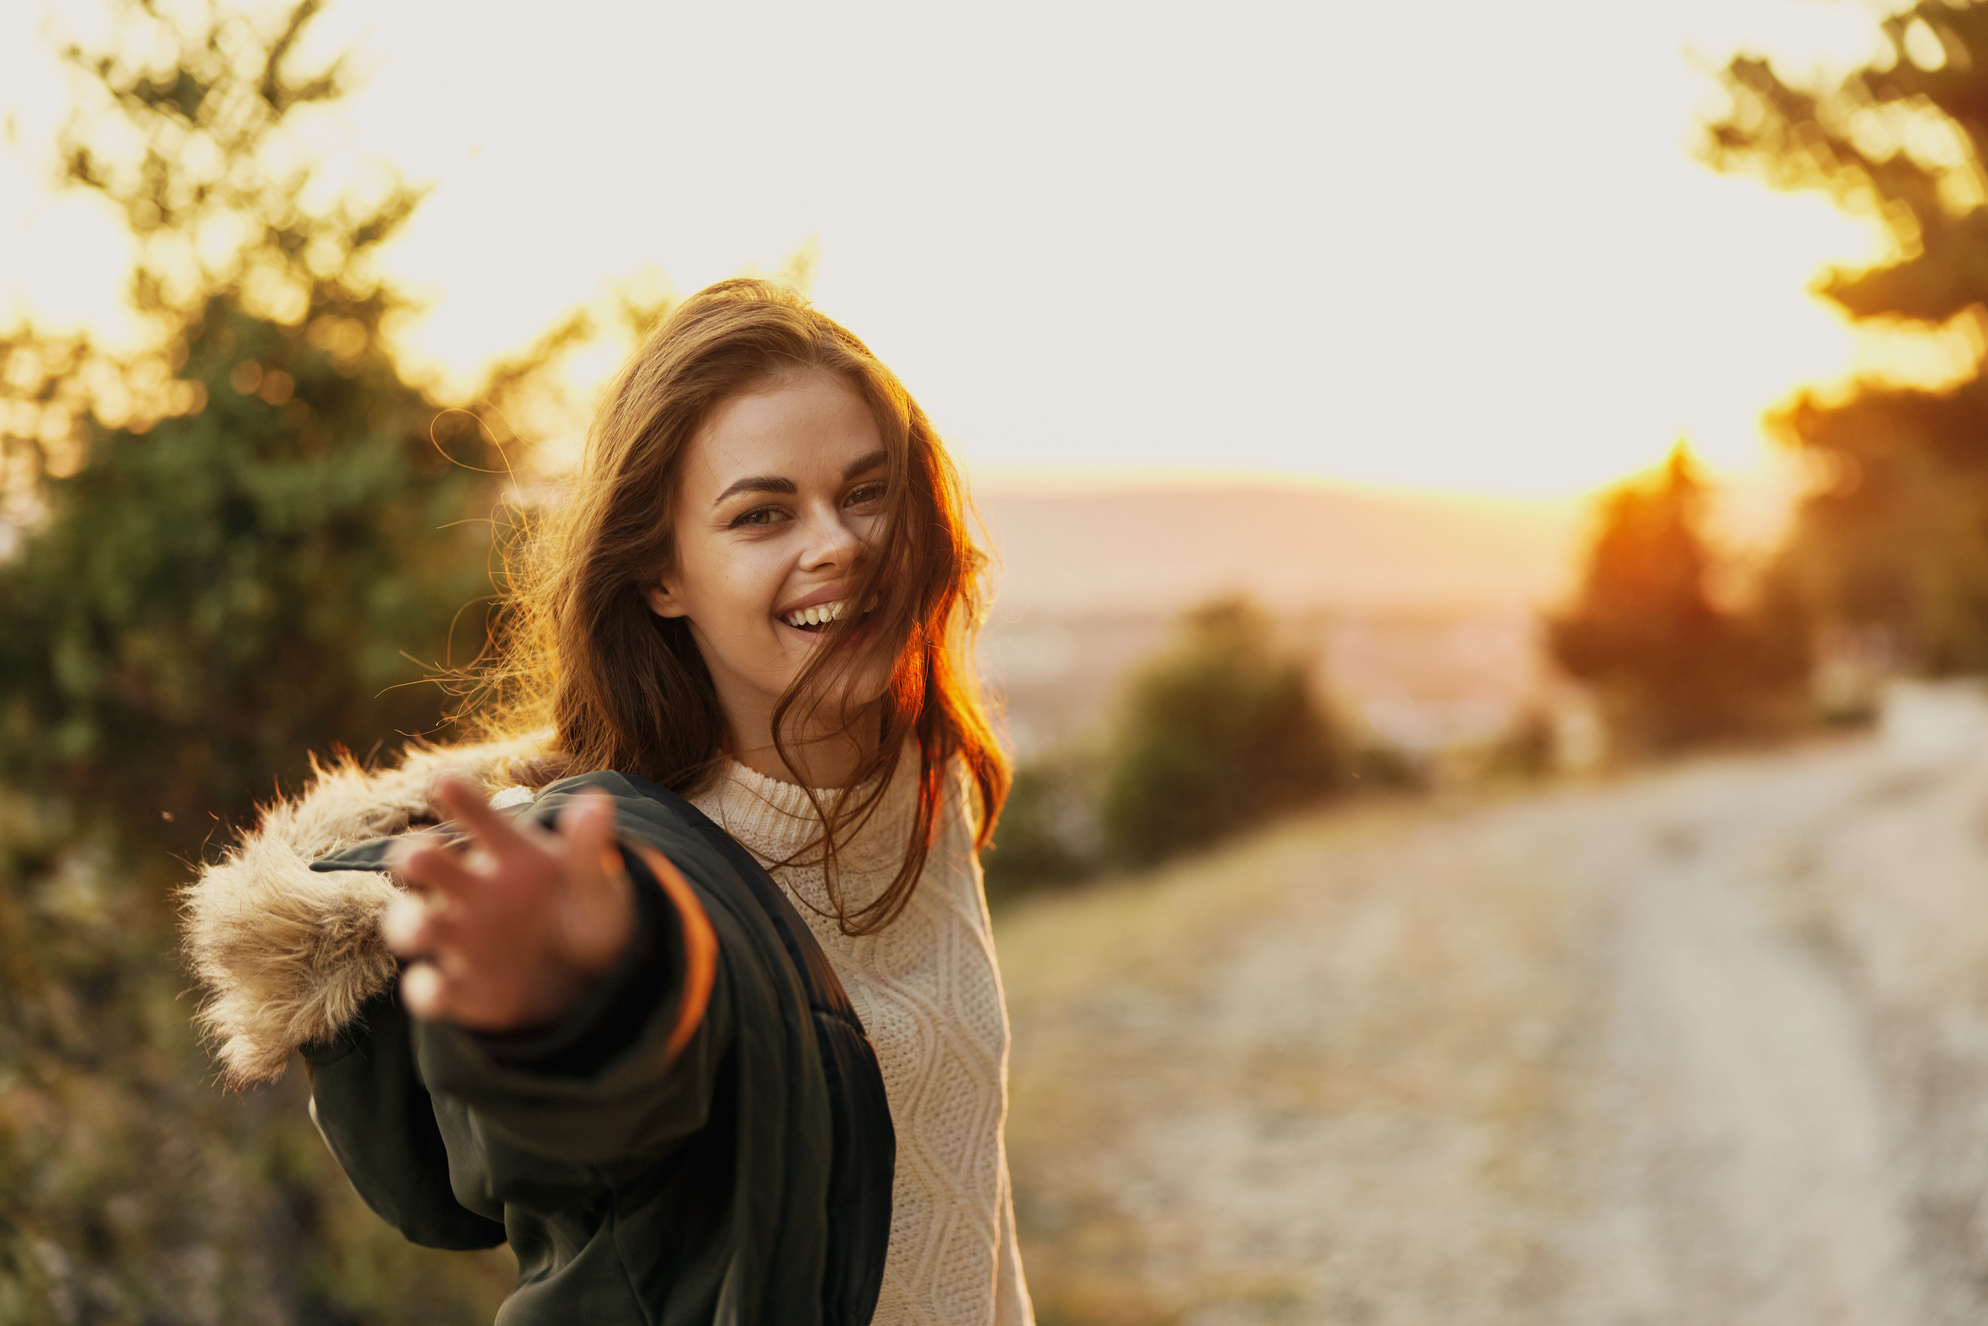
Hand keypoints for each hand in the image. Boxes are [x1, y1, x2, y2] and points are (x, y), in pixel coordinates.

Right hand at [381, 776, 636, 1031]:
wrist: (594, 983)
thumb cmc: (589, 920)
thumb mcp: (597, 888)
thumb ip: (589, 849)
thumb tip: (596, 801)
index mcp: (509, 855)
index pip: (481, 818)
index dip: (461, 799)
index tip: (446, 782)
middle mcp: (472, 890)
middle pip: (428, 864)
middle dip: (415, 858)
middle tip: (415, 856)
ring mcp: (459, 937)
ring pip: (411, 923)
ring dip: (407, 923)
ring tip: (422, 929)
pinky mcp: (458, 987)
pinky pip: (429, 989)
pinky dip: (428, 990)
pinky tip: (438, 990)